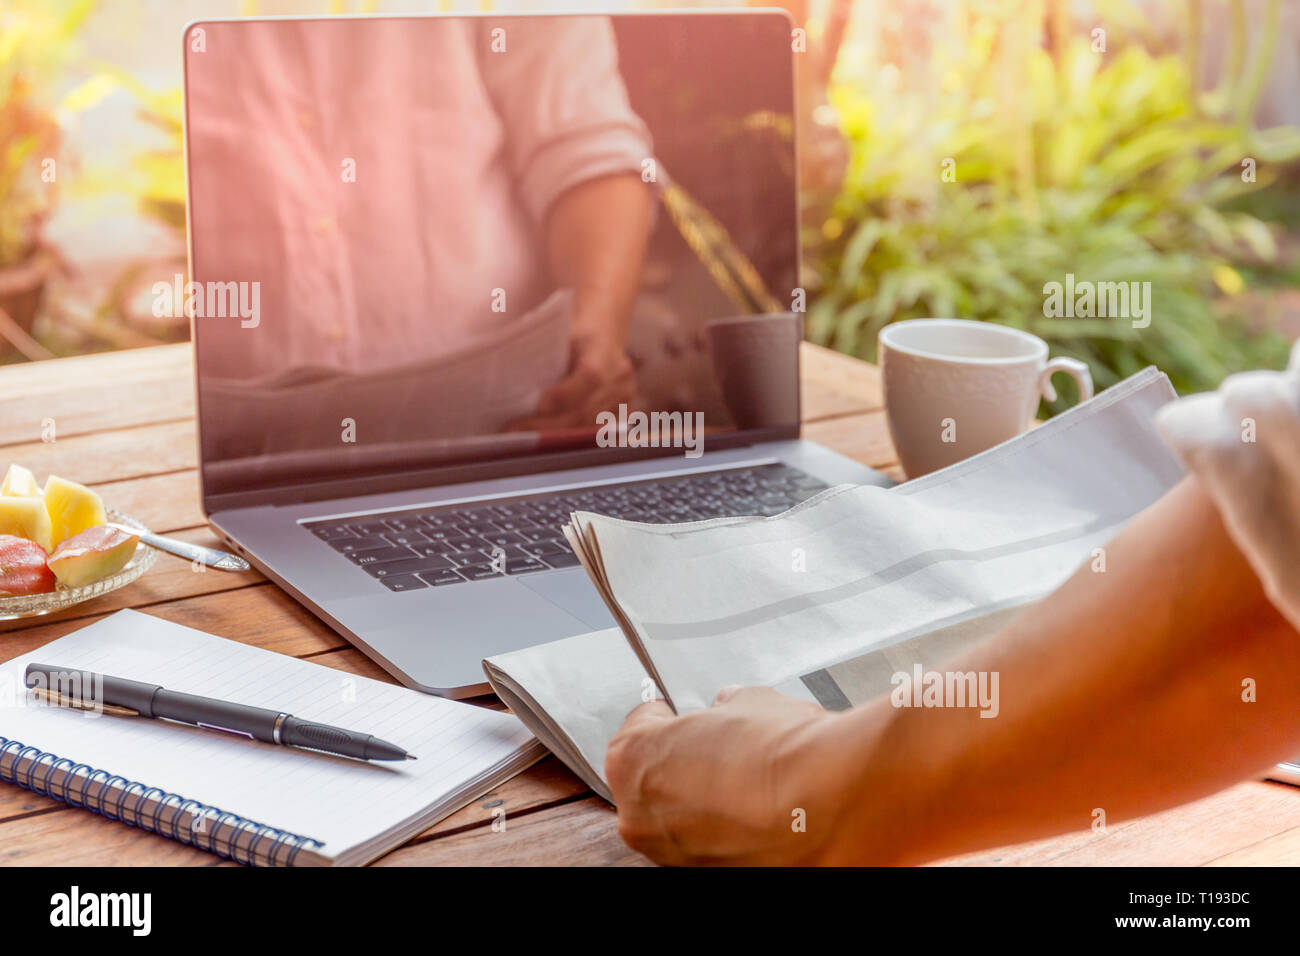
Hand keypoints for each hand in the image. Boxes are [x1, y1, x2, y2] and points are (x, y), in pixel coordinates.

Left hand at [507, 331, 637, 432]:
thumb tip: (512, 388)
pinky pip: (595, 432)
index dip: (565, 394)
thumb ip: (545, 360)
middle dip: (547, 425)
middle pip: (585, 410)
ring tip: (525, 438)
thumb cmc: (572, 335)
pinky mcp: (625, 413)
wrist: (603, 336)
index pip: (591, 376)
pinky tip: (547, 440)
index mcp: (604, 349)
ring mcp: (626, 396)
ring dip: (555, 436)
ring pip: (587, 426)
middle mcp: (620, 375)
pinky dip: (570, 437)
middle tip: (516, 431)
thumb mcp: (558, 338)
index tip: (538, 406)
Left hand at [605, 686, 845, 864]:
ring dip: (706, 800)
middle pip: (654, 778)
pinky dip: (728, 830)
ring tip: (751, 782)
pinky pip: (707, 845)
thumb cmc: (785, 756)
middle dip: (686, 761)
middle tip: (725, 748)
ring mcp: (672, 855)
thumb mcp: (753, 703)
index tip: (687, 716)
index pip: (640, 726)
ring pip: (680, 817)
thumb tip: (734, 709)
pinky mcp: (706, 876)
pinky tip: (761, 812)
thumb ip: (730, 708)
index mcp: (633, 759)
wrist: (833, 807)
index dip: (672, 716)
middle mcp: (640, 815)